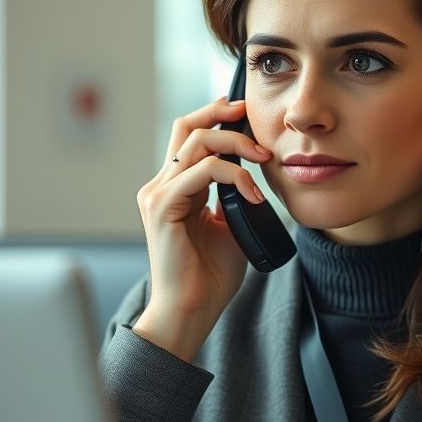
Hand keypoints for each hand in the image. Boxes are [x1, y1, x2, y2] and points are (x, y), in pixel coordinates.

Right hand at [133, 96, 271, 359]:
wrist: (192, 310)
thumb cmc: (210, 275)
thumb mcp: (230, 223)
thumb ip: (235, 195)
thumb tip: (255, 172)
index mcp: (176, 188)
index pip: (189, 136)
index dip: (213, 116)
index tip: (243, 111)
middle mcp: (162, 185)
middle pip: (186, 126)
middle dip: (219, 111)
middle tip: (248, 112)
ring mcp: (159, 194)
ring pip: (195, 142)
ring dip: (235, 143)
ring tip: (263, 158)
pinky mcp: (163, 207)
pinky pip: (201, 171)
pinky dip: (233, 175)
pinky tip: (254, 194)